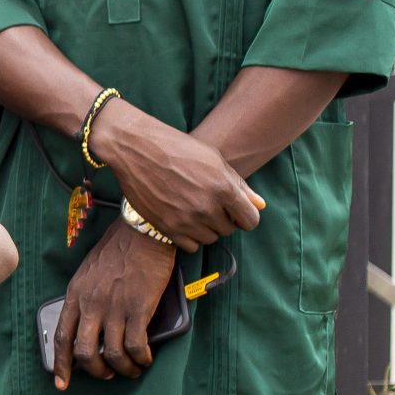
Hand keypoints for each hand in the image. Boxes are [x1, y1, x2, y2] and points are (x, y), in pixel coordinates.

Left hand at [54, 218, 179, 390]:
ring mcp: (114, 308)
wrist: (143, 232)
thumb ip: (85, 297)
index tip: (62, 383)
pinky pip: (134, 346)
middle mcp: (90, 304)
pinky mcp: (138, 309)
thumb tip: (89, 323)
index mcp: (75, 295)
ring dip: (121, 369)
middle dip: (94, 371)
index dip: (61, 364)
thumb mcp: (89, 273)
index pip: (61, 336)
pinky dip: (139, 358)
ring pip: (110, 354)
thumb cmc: (118, 250)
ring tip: (131, 369)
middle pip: (83, 351)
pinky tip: (145, 359)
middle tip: (106, 374)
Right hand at [90, 99, 263, 249]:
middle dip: (223, 218)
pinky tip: (182, 219)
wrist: (134, 148)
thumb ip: (239, 184)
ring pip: (210, 238)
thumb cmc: (176, 148)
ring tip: (192, 209)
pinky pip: (190, 246)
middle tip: (207, 203)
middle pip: (229, 230)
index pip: (250, 221)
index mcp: (223, 188)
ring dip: (206, 228)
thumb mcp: (213, 159)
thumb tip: (260, 205)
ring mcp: (185, 220)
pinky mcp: (166, 227)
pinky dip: (189, 237)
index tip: (234, 209)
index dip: (245, 215)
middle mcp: (206, 207)